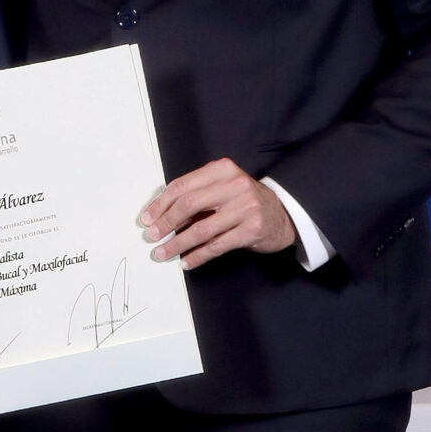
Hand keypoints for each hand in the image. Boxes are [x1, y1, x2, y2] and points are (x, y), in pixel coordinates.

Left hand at [139, 160, 296, 269]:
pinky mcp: (252, 230)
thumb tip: (160, 216)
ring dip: (177, 244)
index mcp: (222, 170)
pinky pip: (217, 246)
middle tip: (153, 236)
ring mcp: (246, 207)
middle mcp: (235, 185)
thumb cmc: (245, 201)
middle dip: (166, 223)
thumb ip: (196, 195)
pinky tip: (186, 261)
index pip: (182, 185)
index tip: (147, 218)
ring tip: (163, 253)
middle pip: (189, 204)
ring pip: (201, 229)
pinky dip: (198, 256)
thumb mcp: (223, 188)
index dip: (160, 204)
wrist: (283, 214)